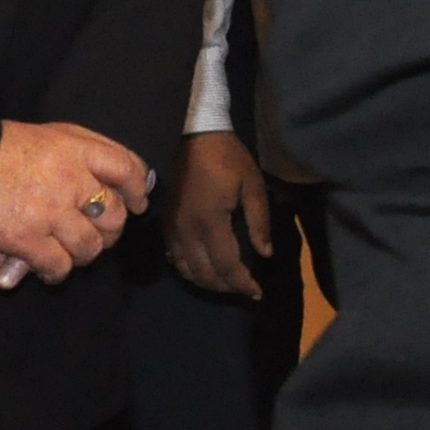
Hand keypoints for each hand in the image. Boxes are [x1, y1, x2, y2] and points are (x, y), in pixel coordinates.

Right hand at [0, 121, 153, 285]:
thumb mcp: (44, 135)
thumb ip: (78, 151)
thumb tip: (111, 174)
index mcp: (76, 148)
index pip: (128, 168)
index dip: (138, 188)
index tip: (139, 203)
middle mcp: (71, 179)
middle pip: (114, 215)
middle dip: (111, 231)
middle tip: (101, 237)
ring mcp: (51, 211)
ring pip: (90, 246)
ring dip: (84, 254)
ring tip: (73, 254)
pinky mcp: (27, 239)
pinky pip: (59, 266)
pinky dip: (56, 272)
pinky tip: (47, 269)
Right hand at [164, 129, 277, 298]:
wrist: (195, 136)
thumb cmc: (228, 158)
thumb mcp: (253, 185)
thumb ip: (260, 222)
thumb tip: (265, 254)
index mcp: (210, 222)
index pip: (227, 266)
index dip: (243, 284)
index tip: (258, 293)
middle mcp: (186, 231)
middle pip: (204, 274)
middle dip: (226, 287)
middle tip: (245, 289)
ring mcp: (171, 229)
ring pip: (185, 270)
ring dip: (206, 282)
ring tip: (227, 283)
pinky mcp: (164, 224)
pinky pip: (173, 258)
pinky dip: (188, 270)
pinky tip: (202, 269)